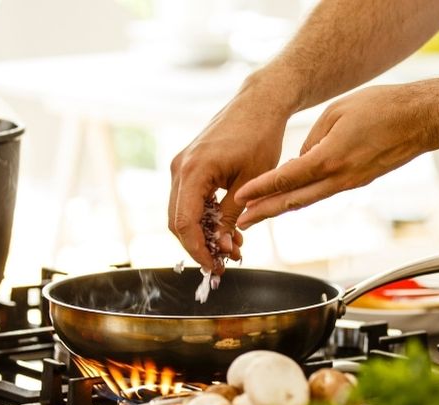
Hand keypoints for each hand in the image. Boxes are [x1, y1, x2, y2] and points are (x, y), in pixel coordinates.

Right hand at [168, 92, 289, 272]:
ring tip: (232, 247)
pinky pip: (189, 199)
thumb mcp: (251, 182)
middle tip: (225, 262)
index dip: (198, 250)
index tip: (215, 267)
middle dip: (199, 246)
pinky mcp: (189, 165)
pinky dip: (204, 218)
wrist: (259, 104)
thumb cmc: (260, 137)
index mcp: (193, 170)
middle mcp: (180, 168)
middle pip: (177, 222)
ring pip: (182, 213)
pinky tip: (226, 229)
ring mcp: (181, 165)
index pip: (184, 223)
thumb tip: (223, 247)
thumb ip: (232, 215)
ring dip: (203, 234)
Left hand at [235, 83, 438, 228]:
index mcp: (331, 158)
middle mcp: (340, 177)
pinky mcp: (359, 181)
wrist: (421, 119)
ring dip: (282, 209)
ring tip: (259, 215)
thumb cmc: (383, 108)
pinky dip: (304, 197)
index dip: (261, 189)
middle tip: (242, 222)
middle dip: (265, 212)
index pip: (288, 178)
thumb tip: (300, 158)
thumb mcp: (337, 112)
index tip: (240, 198)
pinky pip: (325, 192)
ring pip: (309, 200)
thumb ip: (313, 137)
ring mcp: (351, 183)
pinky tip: (290, 198)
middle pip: (294, 200)